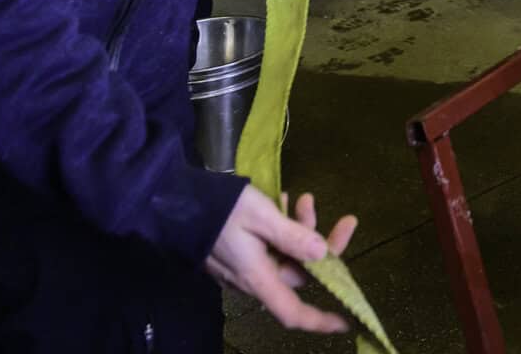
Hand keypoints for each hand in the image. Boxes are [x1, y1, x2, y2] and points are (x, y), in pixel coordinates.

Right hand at [205, 185, 357, 334]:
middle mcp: (251, 279)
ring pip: (285, 255)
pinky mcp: (237, 253)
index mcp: (258, 278)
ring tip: (301, 198)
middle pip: (297, 272)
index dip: (318, 321)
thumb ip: (293, 236)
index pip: (292, 311)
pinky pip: (269, 247)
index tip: (345, 322)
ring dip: (298, 228)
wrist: (175, 201)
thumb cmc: (221, 210)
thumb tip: (324, 254)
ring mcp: (242, 267)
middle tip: (331, 214)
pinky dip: (281, 228)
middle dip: (318, 242)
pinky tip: (283, 201)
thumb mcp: (262, 216)